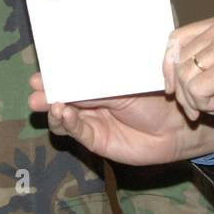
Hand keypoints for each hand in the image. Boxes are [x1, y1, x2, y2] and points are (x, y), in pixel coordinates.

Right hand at [28, 73, 213, 165]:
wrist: (178, 125)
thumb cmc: (158, 95)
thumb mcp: (124, 84)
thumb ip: (95, 85)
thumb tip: (66, 78)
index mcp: (98, 80)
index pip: (70, 76)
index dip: (54, 75)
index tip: (39, 74)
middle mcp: (91, 99)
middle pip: (62, 96)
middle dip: (47, 93)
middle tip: (35, 91)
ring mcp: (91, 120)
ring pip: (63, 116)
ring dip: (55, 110)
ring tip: (53, 104)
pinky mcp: (95, 140)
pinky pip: (76, 132)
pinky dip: (68, 123)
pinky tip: (65, 114)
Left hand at [164, 15, 213, 119]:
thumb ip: (213, 53)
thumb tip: (178, 71)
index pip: (177, 38)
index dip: (168, 65)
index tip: (173, 88)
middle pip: (177, 59)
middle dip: (179, 89)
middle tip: (193, 109)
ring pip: (184, 75)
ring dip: (192, 100)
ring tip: (209, 108)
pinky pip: (197, 89)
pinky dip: (203, 104)